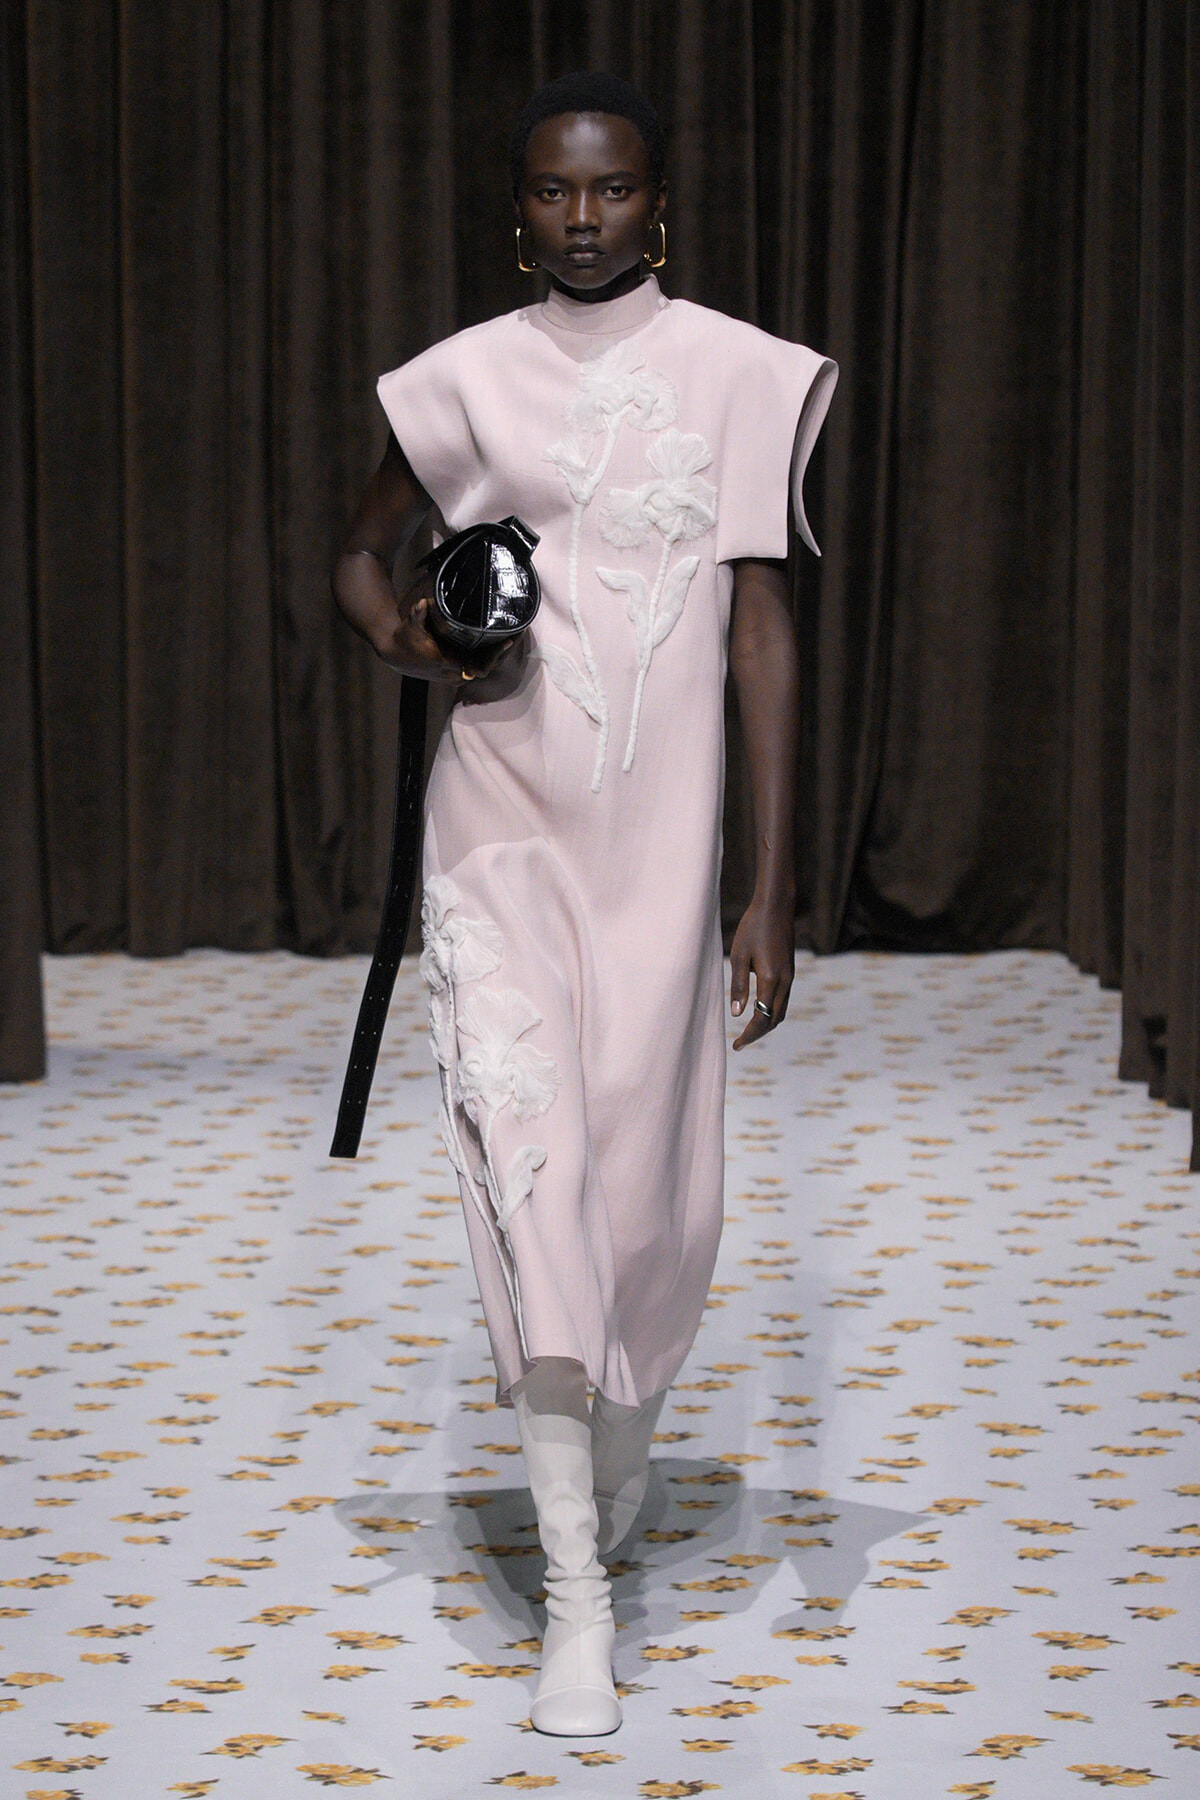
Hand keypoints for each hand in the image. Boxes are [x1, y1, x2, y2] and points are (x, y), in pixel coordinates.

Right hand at [377, 575, 513, 683]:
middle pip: (487, 667)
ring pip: (483, 668)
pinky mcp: (454, 672)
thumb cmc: (405, 638)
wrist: (395, 654)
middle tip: (518, 633)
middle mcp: (454, 674)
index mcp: (448, 663)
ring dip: (497, 655)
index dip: (496, 655)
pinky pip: (477, 667)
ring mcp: (455, 675)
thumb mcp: (410, 625)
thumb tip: (423, 603)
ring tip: (513, 636)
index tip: (509, 641)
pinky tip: (499, 643)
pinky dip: (489, 657)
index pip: (480, 666)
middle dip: (502, 653)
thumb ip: (418, 614)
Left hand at [729, 894, 794, 1050]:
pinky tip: (758, 1010)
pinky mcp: (790, 971)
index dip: (750, 1035)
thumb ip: (738, 985)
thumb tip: (738, 1014)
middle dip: (758, 1034)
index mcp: (770, 979)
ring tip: (749, 1031)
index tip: (736, 1045)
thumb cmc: (752, 928)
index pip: (762, 1017)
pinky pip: (783, 999)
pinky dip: (772, 1012)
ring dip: (766, 1024)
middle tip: (740, 1043)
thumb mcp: (739, 956)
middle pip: (775, 1019)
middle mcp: (784, 981)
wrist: (776, 906)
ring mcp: (790, 976)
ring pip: (781, 1011)